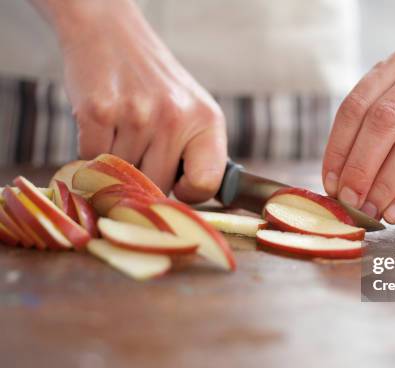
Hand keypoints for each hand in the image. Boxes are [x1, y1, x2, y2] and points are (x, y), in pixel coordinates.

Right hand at [60, 2, 225, 202]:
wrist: (111, 35)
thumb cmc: (156, 84)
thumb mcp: (194, 112)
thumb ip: (198, 156)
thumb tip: (185, 209)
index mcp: (207, 121)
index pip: (206, 185)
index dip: (187, 192)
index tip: (176, 182)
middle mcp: (176, 117)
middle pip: (157, 186)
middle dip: (145, 175)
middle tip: (140, 145)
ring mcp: (137, 114)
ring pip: (122, 176)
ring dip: (116, 161)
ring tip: (122, 127)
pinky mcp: (98, 111)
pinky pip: (92, 161)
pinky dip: (91, 152)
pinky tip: (102, 125)